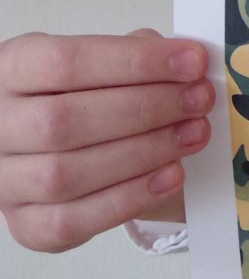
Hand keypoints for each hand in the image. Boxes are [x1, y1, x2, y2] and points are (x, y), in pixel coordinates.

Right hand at [0, 29, 213, 251]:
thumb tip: (185, 64)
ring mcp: (4, 180)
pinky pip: (70, 221)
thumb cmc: (92, 92)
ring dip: (142, 153)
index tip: (192, 62)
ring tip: (194, 134)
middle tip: (198, 100)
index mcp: (11, 68)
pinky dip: (127, 199)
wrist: (70, 143)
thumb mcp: (106, 60)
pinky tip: (171, 175)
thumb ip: (137, 55)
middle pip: (63, 121)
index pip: (65, 62)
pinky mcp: (25, 224)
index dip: (135, 62)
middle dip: (145, 109)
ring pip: (65, 174)